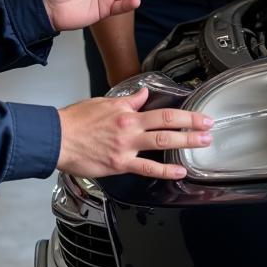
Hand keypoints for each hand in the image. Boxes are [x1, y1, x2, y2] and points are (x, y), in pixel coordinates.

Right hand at [57, 86, 213, 180]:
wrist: (57, 137)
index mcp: (126, 112)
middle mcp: (130, 127)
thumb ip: (126, 101)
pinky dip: (165, 170)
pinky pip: (147, 168)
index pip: (161, 110)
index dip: (184, 113)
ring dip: (185, 142)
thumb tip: (142, 94)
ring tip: (202, 143)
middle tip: (209, 126)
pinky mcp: (119, 163)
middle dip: (192, 125)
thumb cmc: (75, 121)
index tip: (198, 115)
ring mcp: (126, 147)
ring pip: (162, 143)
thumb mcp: (103, 102)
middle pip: (168, 124)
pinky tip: (179, 172)